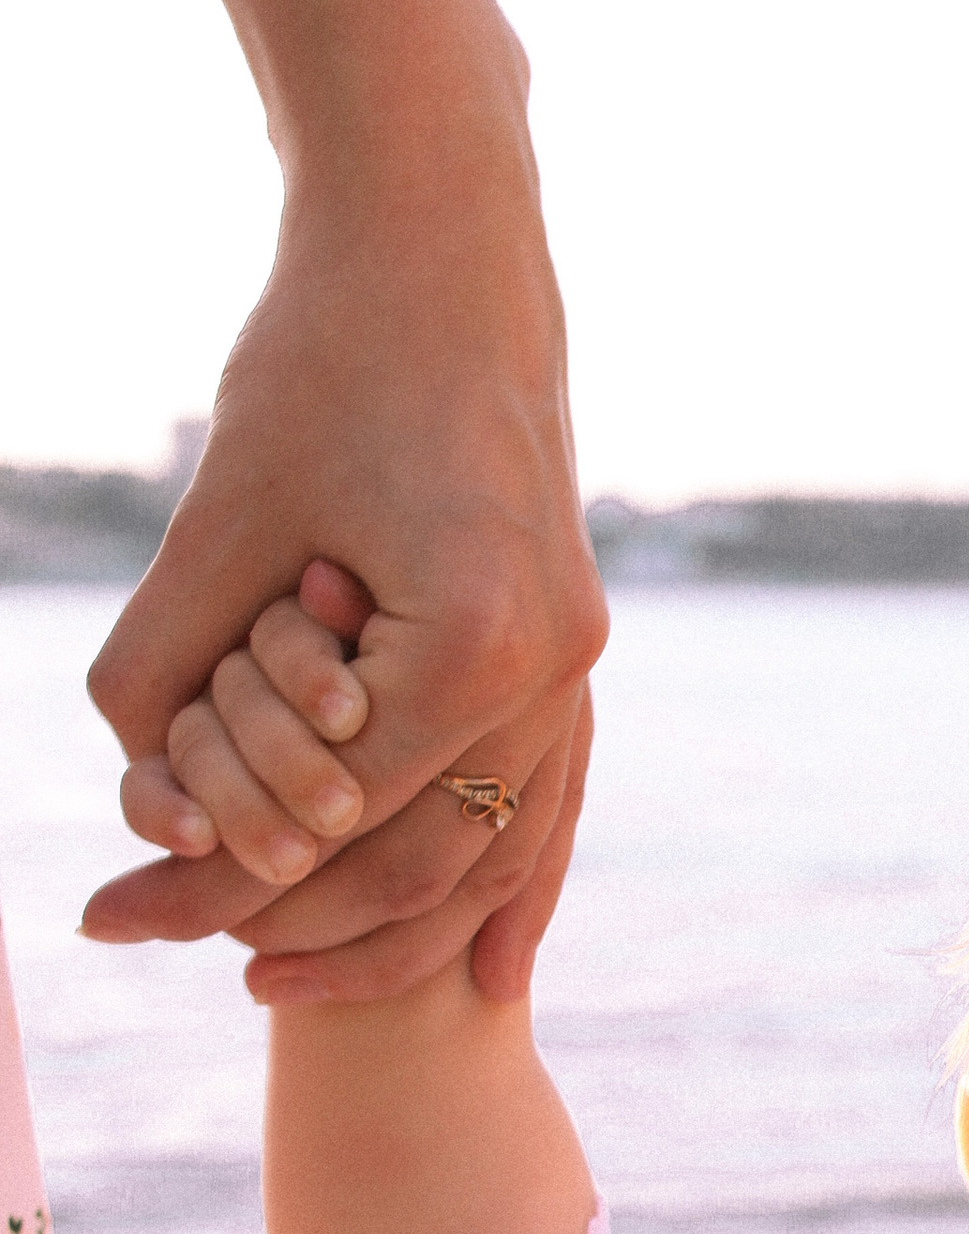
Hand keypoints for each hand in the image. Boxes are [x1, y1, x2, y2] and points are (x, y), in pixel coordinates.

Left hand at [81, 154, 607, 1001]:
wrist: (445, 251)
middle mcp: (551, 668)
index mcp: (472, 640)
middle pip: (418, 860)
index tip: (123, 914)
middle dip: (285, 923)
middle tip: (160, 946)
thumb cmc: (323, 357)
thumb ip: (167, 662)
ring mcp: (580, 662)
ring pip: (494, 855)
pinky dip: (516, 894)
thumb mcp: (220, 518)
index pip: (332, 816)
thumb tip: (143, 798)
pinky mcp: (576, 647)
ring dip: (392, 933)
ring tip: (279, 983)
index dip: (217, 879)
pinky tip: (493, 978)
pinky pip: (555, 808)